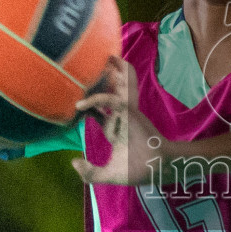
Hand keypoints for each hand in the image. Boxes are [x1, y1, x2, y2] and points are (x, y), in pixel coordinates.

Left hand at [70, 57, 169, 185]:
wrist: (157, 169)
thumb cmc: (137, 170)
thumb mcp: (108, 174)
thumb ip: (90, 172)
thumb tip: (74, 162)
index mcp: (118, 129)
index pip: (102, 111)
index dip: (91, 105)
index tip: (77, 105)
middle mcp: (122, 117)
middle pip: (113, 91)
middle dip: (105, 78)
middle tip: (95, 65)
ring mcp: (127, 112)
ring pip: (119, 86)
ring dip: (112, 72)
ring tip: (104, 57)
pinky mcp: (130, 112)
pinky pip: (112, 101)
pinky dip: (96, 99)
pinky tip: (80, 104)